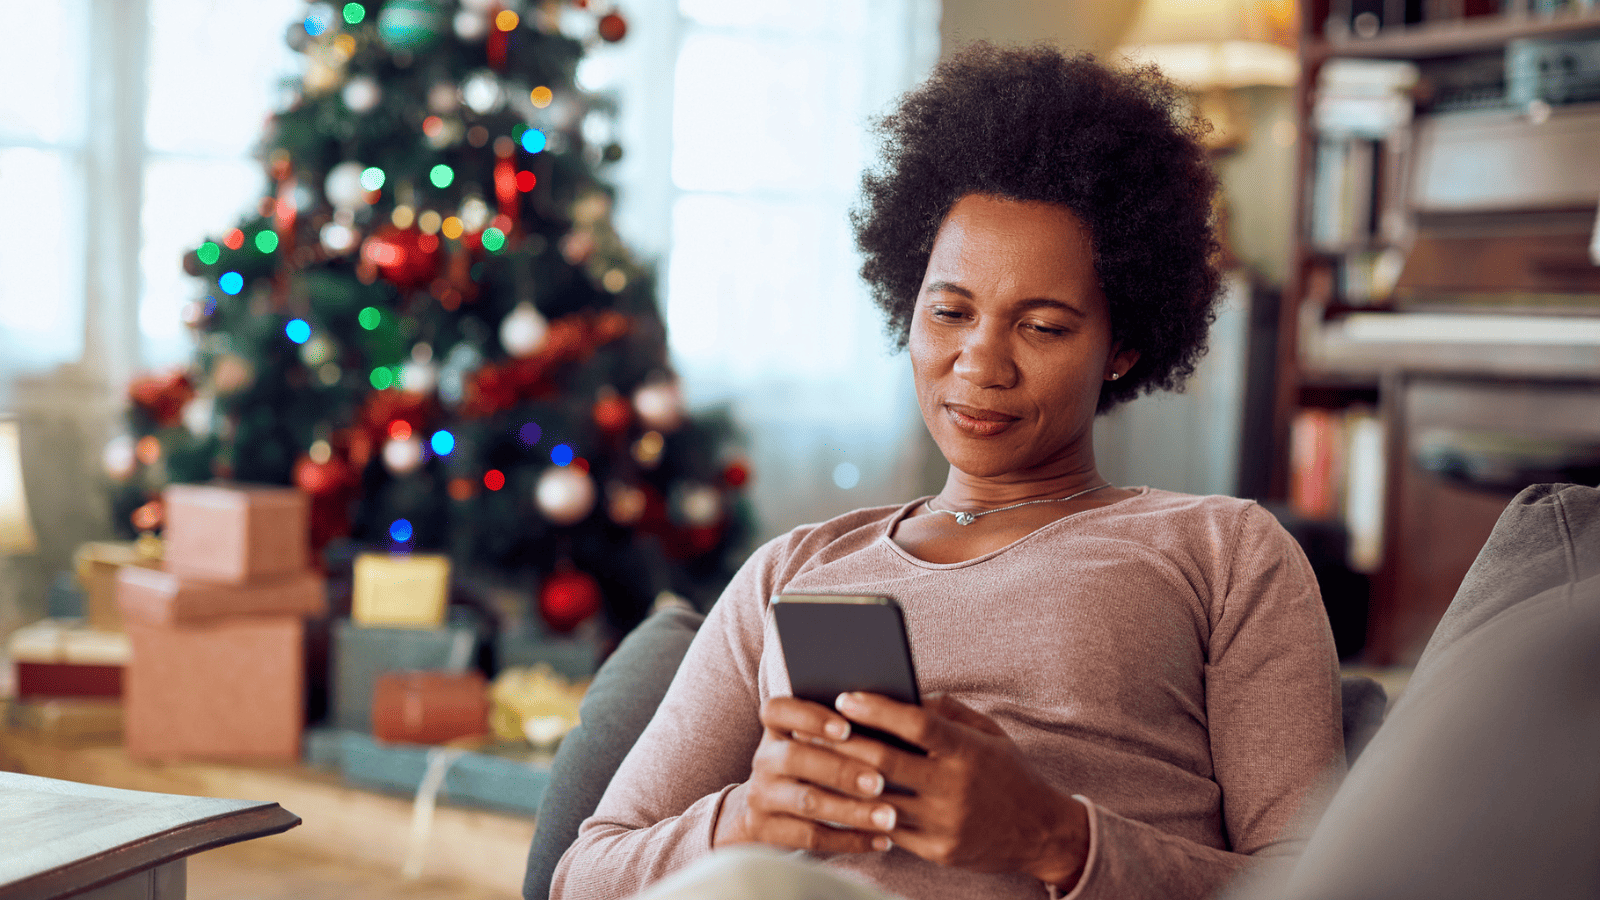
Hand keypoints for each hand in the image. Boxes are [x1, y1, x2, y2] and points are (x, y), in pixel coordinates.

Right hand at [712, 696, 902, 853]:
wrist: (767, 812)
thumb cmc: (814, 766)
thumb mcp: (816, 744)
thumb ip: (845, 731)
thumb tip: (895, 721)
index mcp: (776, 728)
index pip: (778, 710)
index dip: (809, 717)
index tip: (846, 728)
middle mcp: (764, 759)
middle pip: (795, 758)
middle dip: (840, 770)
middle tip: (879, 781)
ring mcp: (761, 796)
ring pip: (808, 802)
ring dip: (852, 810)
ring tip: (889, 816)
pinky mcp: (768, 831)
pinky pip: (812, 837)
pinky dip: (850, 840)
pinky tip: (882, 840)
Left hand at [829, 691, 1089, 888]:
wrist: (1040, 833)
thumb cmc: (1006, 772)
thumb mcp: (988, 733)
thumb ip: (947, 711)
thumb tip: (901, 693)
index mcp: (969, 751)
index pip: (917, 724)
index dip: (878, 710)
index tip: (845, 697)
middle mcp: (955, 787)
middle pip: (886, 762)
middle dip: (843, 743)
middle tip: (811, 728)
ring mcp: (945, 823)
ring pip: (879, 799)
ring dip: (841, 780)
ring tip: (814, 762)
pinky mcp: (938, 851)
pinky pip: (888, 828)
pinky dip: (861, 811)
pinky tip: (837, 796)